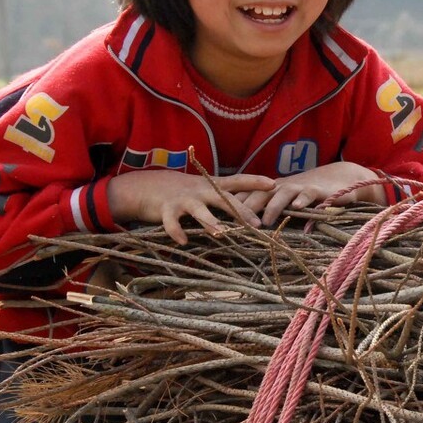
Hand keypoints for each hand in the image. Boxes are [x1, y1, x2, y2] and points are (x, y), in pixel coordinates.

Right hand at [107, 170, 274, 244]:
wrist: (148, 186)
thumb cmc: (185, 191)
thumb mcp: (206, 189)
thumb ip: (226, 196)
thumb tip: (254, 207)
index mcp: (212, 185)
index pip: (238, 180)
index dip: (255, 181)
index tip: (274, 184)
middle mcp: (200, 190)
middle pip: (224, 200)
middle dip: (241, 211)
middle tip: (257, 224)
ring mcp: (184, 199)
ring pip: (199, 211)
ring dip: (210, 222)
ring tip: (221, 233)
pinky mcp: (166, 210)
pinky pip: (172, 223)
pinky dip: (177, 232)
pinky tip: (184, 242)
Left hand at [236, 162, 384, 225]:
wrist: (340, 177)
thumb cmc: (309, 193)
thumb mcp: (287, 201)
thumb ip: (270, 209)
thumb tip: (245, 226)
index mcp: (273, 189)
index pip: (249, 194)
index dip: (234, 204)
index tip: (219, 218)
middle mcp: (283, 186)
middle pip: (261, 193)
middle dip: (247, 206)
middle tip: (234, 222)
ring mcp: (300, 187)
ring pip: (282, 194)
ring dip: (273, 207)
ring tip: (265, 221)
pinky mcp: (319, 190)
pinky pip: (309, 194)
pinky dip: (303, 201)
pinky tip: (297, 208)